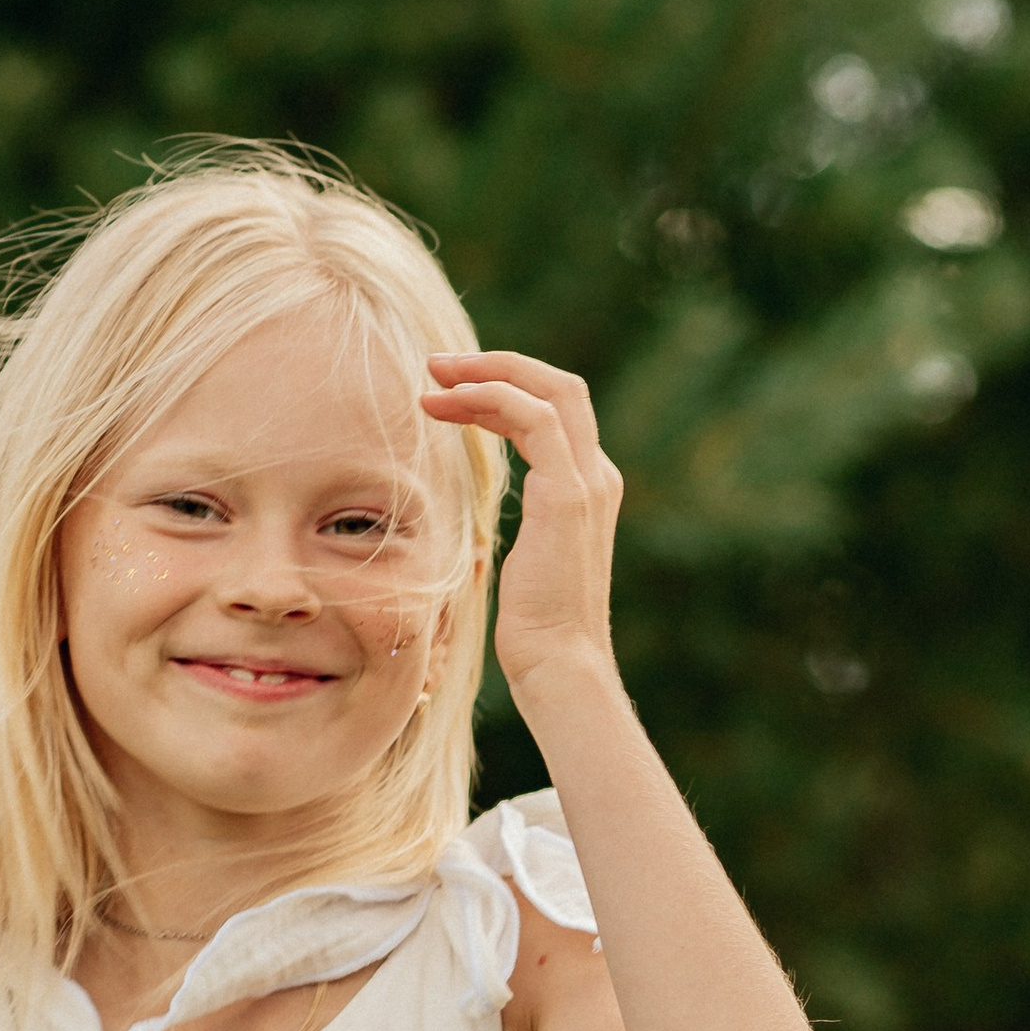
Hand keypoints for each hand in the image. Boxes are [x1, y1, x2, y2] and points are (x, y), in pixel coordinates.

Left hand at [422, 351, 622, 699]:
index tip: (450, 393)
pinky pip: (535, 417)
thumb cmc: (535, 631)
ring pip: (548, 391)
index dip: (503, 391)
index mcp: (588, 490)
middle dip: (498, 366)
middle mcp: (596, 477)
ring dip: (486, 374)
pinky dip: (493, 397)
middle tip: (438, 367)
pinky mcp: (568, 494)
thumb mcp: (525, 565)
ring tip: (433, 377)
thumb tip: (484, 530)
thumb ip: (523, 530)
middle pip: (560, 387)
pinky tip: (450, 402)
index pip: (555, 413)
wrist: (559, 664)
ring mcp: (588, 482)